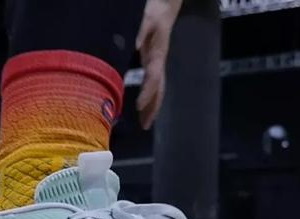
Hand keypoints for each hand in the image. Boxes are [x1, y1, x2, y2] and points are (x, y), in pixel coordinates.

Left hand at [135, 0, 182, 129]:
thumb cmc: (154, 12)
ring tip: (145, 124)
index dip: (147, 93)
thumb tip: (134, 47)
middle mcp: (159, 62)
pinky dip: (149, 97)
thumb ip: (140, 32)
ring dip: (152, 107)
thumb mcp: (146, 19)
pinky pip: (152, 84)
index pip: (153, 78)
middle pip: (159, 90)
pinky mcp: (152, 63)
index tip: (139, 107)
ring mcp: (157, 64)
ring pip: (157, 90)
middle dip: (153, 108)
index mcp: (157, 55)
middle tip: (145, 126)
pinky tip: (142, 108)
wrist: (164, 7)